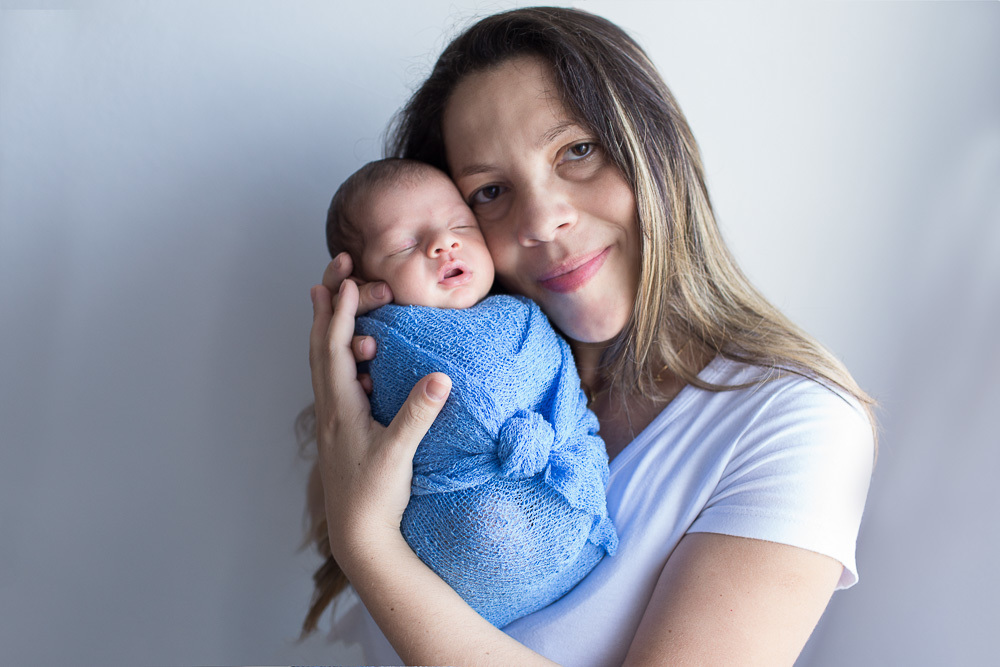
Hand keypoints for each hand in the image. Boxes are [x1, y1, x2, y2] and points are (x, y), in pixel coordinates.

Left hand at [309, 276, 451, 562]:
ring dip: (329, 325)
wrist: (358, 535)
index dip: (341, 312)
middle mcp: (330, 407)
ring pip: (324, 360)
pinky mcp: (341, 427)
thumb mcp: (399, 453)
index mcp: (340, 408)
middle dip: (327, 304)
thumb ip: (418, 414)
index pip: (336, 349)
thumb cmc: (374, 496)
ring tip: (332, 297)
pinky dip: (338, 352)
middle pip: (321, 345)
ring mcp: (333, 417)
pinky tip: (352, 352)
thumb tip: (441, 377)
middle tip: (335, 269)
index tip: (347, 280)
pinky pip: (334, 378)